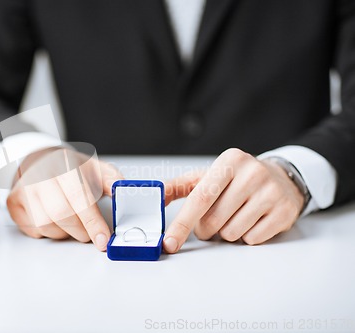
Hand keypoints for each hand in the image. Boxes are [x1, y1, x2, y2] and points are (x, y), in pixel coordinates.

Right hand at [7, 147, 122, 250]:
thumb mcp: (95, 168)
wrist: (39, 160)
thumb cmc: (69, 168)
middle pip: (61, 215)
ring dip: (64, 232)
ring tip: (70, 220)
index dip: (92, 222)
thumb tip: (123, 193)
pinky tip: (53, 219)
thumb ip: (112, 180)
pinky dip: (48, 231)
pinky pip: (32, 230)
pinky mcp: (13, 203)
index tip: (102, 239)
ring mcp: (23, 189)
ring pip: (46, 226)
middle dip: (80, 230)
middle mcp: (40, 176)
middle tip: (89, 231)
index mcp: (64, 165)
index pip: (79, 197)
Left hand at [163, 148, 304, 252]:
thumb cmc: (237, 179)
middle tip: (213, 218)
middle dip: (206, 228)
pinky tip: (252, 220)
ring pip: (232, 233)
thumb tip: (155, 196)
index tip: (170, 242)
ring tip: (235, 215)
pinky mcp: (284, 212)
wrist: (281, 177)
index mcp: (229, 161)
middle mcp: (252, 173)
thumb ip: (179, 186)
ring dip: (226, 232)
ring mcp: (271, 192)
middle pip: (213, 220)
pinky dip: (246, 236)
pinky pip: (252, 240)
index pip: (200, 197)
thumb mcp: (208, 176)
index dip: (182, 223)